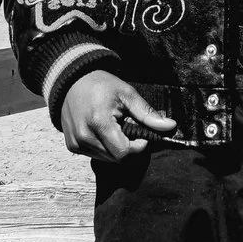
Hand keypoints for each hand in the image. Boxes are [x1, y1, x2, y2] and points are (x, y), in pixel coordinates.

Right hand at [60, 70, 177, 160]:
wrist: (71, 81)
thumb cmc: (101, 85)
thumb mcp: (127, 93)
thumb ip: (147, 113)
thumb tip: (170, 126)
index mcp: (99, 122)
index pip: (124, 153)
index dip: (138, 148)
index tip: (142, 136)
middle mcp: (84, 136)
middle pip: (116, 158)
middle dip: (128, 148)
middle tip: (129, 129)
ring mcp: (76, 143)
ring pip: (107, 160)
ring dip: (116, 149)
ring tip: (115, 128)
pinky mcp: (72, 146)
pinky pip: (96, 156)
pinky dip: (105, 148)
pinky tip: (103, 132)